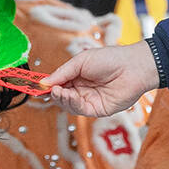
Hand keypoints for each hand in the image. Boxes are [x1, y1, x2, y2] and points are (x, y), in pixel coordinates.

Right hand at [42, 43, 159, 116]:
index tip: (36, 85)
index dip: (47, 85)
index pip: (58, 84)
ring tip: (58, 90)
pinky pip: (79, 110)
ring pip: (68, 105)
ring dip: (60, 98)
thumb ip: (62, 73)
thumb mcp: (81, 61)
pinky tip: (68, 94)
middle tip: (47, 89)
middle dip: (52, 93)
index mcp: (77, 77)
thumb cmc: (110, 59)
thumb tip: (44, 82)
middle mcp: (82, 90)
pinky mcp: (97, 110)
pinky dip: (71, 103)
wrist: (133, 67)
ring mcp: (89, 101)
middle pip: (60, 96)